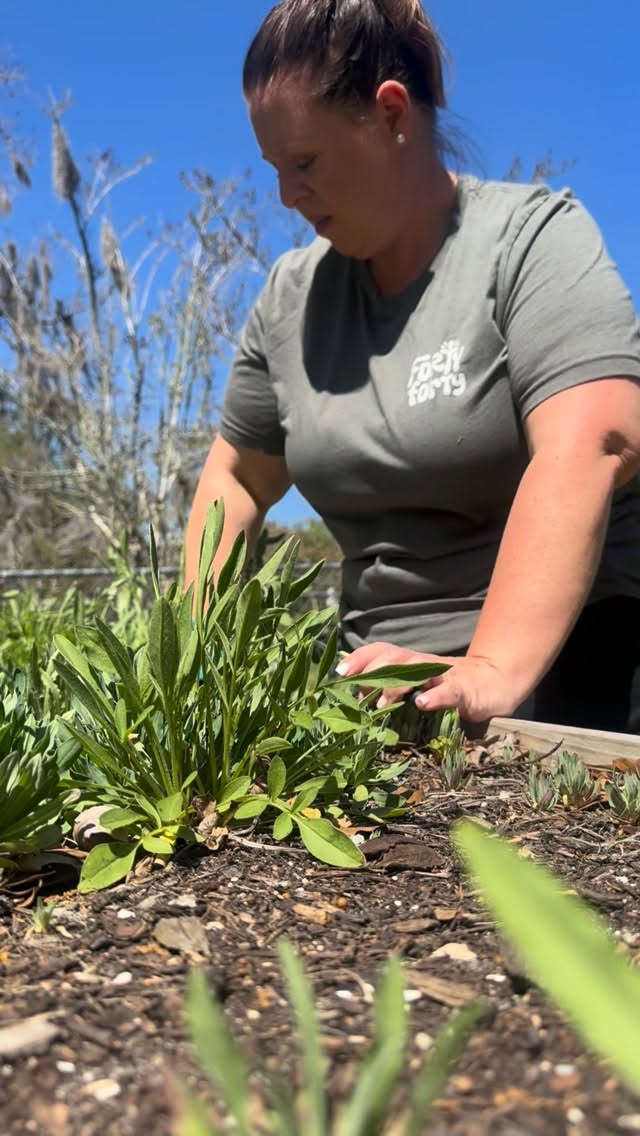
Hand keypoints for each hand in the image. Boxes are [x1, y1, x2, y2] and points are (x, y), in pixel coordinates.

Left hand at [335, 641, 521, 722]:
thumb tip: (354, 700)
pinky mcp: (465, 690)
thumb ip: (390, 690)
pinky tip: (423, 704)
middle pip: (394, 658)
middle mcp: (423, 663)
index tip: (339, 673)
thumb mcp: (416, 688)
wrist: (494, 683)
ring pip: (417, 669)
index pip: (380, 652)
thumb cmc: (447, 689)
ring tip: (380, 702)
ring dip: (396, 685)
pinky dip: (436, 696)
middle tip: (356, 691)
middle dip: (371, 670)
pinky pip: (449, 690)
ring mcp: (444, 675)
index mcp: (409, 662)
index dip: (359, 658)